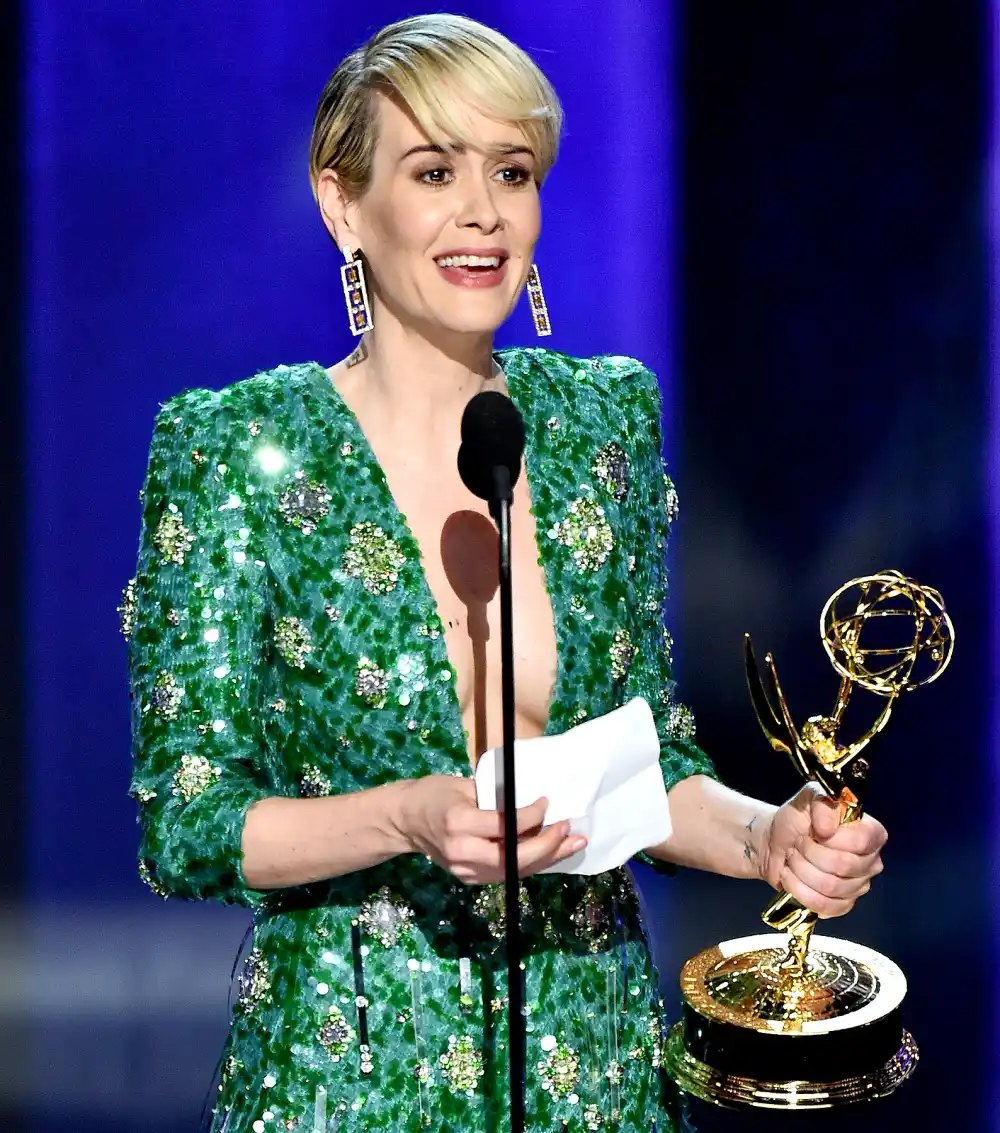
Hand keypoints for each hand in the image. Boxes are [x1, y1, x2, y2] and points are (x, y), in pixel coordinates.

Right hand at [396, 775, 586, 884]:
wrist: (403, 821)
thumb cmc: (432, 794)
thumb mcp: (461, 785)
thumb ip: (494, 796)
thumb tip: (530, 801)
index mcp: (458, 823)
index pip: (505, 826)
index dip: (531, 817)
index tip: (546, 802)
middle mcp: (462, 852)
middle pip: (513, 858)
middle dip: (547, 845)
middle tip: (569, 829)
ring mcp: (466, 870)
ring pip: (514, 871)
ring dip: (547, 859)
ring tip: (573, 845)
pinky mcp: (470, 878)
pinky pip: (507, 873)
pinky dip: (530, 863)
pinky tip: (550, 852)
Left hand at [758, 783, 886, 917]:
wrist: (776, 842)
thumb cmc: (798, 819)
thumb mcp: (809, 798)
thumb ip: (822, 803)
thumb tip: (827, 828)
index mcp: (871, 834)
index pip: (860, 842)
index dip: (832, 838)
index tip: (813, 830)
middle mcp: (871, 862)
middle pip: (843, 866)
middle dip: (810, 853)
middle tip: (798, 844)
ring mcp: (857, 887)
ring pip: (831, 887)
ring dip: (801, 870)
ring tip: (792, 858)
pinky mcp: (841, 905)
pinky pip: (824, 906)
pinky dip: (799, 890)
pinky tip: (790, 876)